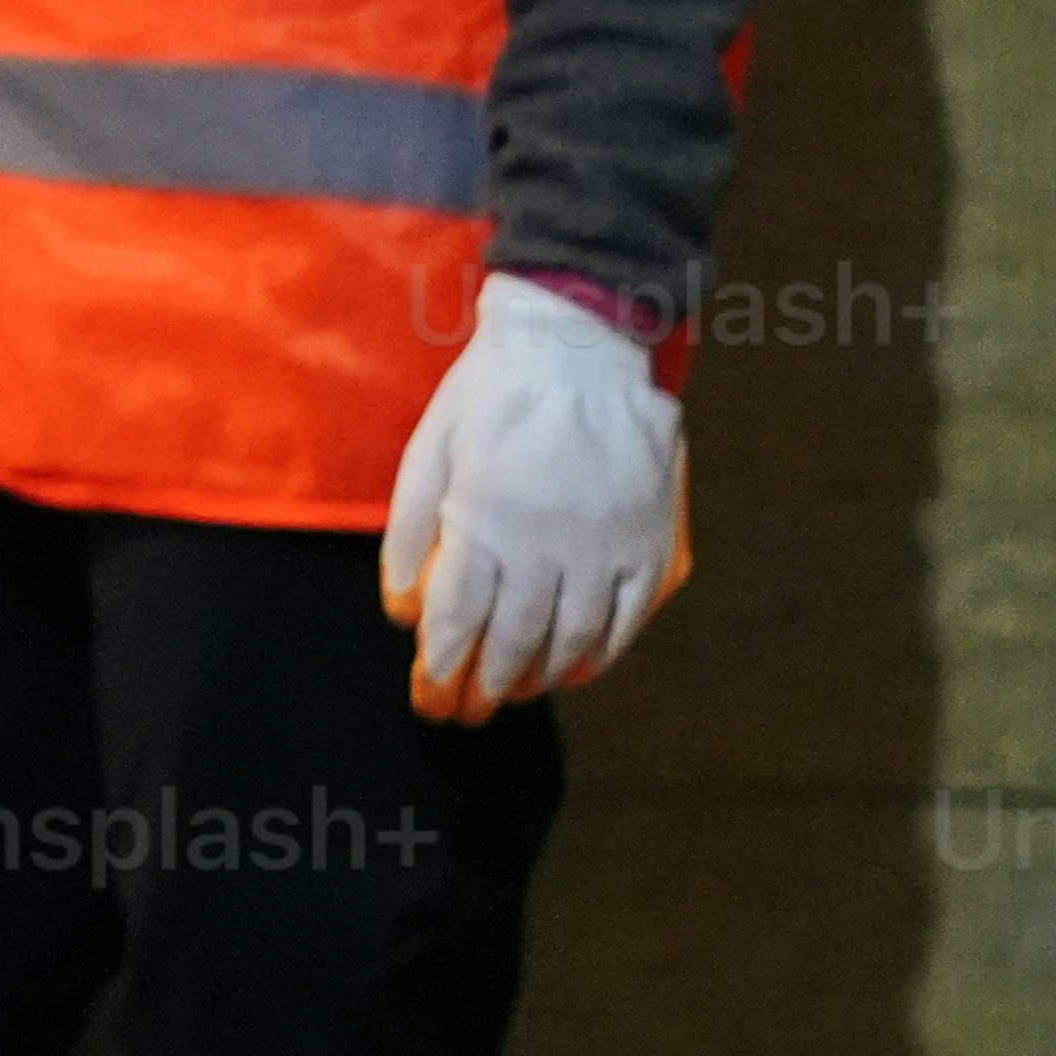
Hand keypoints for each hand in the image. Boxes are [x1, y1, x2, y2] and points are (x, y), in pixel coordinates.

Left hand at [379, 274, 686, 720]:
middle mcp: (548, 541)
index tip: (430, 699)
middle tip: (466, 711)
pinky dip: (601, 654)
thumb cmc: (492, 395)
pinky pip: (630, 620)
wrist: (581, 344)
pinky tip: (575, 667)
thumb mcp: (429, 451)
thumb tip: (401, 614)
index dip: (441, 671)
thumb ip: (407, 535)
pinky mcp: (653, 541)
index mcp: (485, 518)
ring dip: (539, 676)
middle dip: (484, 688)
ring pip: (573, 640)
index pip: (458, 621)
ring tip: (514, 690)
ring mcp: (608, 544)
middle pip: (513, 641)